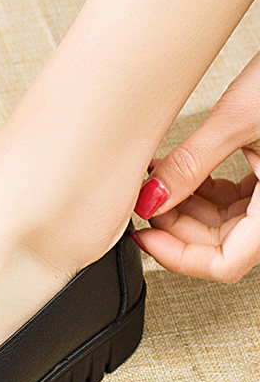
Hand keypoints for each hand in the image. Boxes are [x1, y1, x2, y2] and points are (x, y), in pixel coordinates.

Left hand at [132, 51, 259, 283]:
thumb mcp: (240, 118)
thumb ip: (191, 163)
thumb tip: (149, 200)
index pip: (226, 263)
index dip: (178, 256)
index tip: (143, 235)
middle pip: (222, 244)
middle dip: (175, 225)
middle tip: (141, 200)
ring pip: (225, 223)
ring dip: (184, 207)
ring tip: (153, 180)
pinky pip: (234, 200)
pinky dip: (201, 190)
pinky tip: (175, 170)